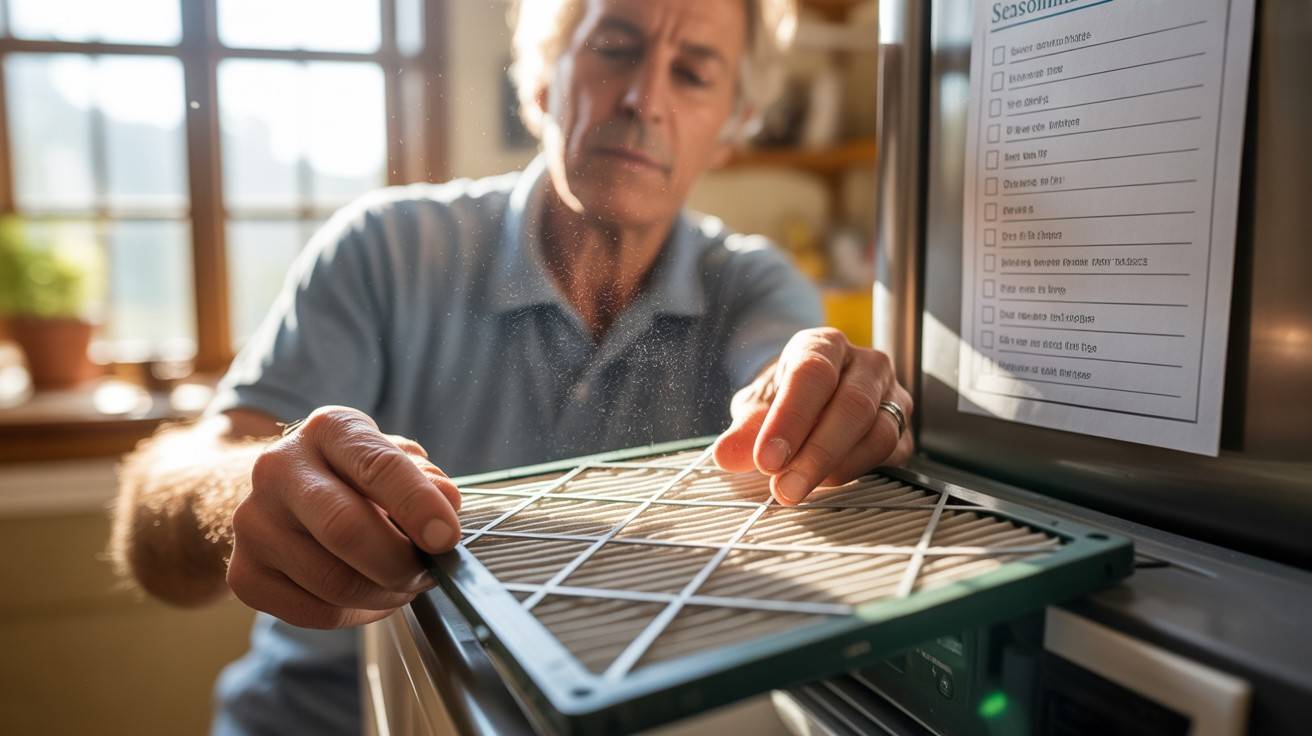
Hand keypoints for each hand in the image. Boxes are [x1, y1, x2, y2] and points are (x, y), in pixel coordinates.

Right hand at [227, 406, 461, 628]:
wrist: (280, 496)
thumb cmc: (353, 477)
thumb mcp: (392, 459)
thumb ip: (424, 479)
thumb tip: (447, 503)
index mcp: (328, 430)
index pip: (377, 466)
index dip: (418, 506)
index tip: (447, 538)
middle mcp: (278, 469)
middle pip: (345, 529)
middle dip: (399, 562)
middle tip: (429, 573)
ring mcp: (253, 523)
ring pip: (332, 581)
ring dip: (384, 594)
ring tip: (404, 585)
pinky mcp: (243, 574)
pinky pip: (313, 612)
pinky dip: (356, 615)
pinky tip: (370, 598)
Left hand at [714, 328, 912, 504]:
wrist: (812, 398)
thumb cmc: (785, 398)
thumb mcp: (757, 406)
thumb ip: (744, 430)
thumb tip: (726, 455)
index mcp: (824, 345)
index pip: (813, 374)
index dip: (790, 418)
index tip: (767, 459)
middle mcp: (865, 364)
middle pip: (852, 405)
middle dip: (816, 453)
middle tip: (784, 487)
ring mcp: (891, 395)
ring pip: (878, 433)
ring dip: (836, 468)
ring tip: (798, 489)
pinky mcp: (904, 429)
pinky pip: (890, 454)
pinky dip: (856, 473)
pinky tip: (824, 483)